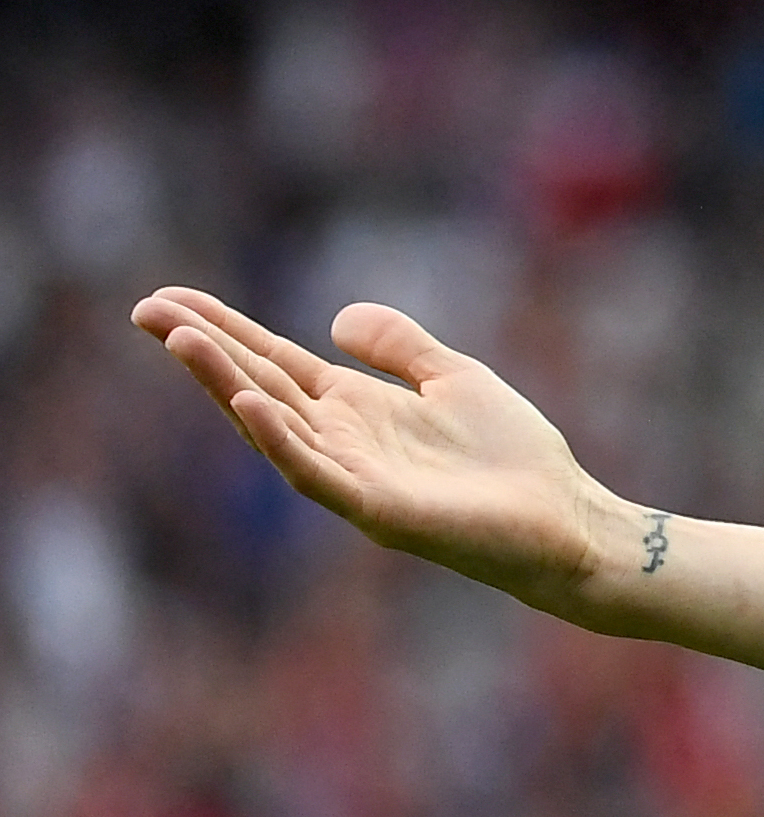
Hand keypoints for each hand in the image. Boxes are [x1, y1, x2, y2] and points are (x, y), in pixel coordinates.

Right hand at [130, 288, 633, 611]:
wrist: (566, 518)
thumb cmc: (513, 457)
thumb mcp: (453, 378)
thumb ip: (399, 346)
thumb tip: (336, 317)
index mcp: (356, 408)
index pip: (274, 362)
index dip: (224, 330)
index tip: (169, 298)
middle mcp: (341, 440)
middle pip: (257, 385)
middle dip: (203, 349)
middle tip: (144, 310)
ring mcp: (353, 476)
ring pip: (273, 425)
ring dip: (225, 384)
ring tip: (181, 340)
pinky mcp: (376, 509)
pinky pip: (315, 473)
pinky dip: (281, 439)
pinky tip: (251, 404)